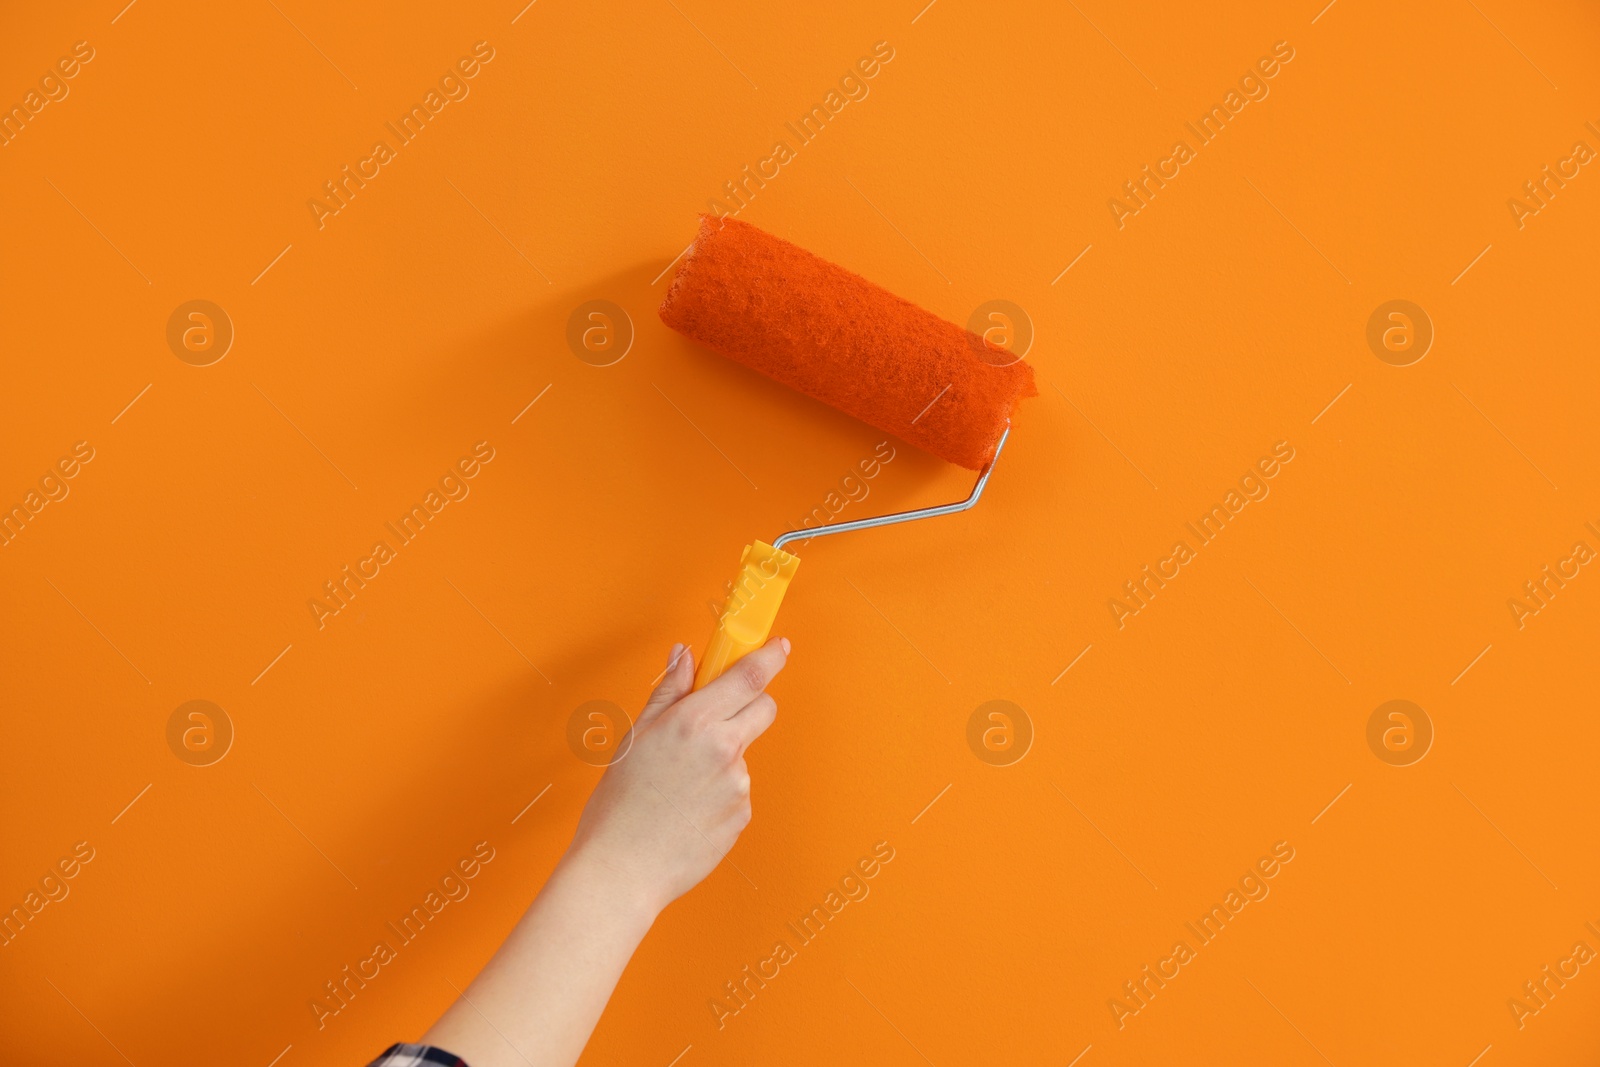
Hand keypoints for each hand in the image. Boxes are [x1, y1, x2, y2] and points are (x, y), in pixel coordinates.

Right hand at [567, 637, 787, 915]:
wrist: (622, 869)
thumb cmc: (619, 805)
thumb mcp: (634, 737)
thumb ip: (667, 691)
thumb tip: (685, 656)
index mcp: (694, 723)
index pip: (748, 676)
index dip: (770, 656)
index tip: (779, 646)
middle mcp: (723, 750)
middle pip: (764, 708)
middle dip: (750, 703)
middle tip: (718, 715)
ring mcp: (738, 785)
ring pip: (743, 753)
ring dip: (723, 756)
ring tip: (678, 784)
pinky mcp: (742, 815)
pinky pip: (737, 790)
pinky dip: (718, 792)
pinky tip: (686, 808)